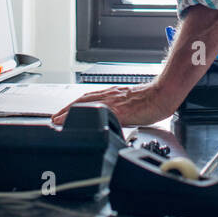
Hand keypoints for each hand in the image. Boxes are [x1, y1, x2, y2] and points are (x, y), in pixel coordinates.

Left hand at [52, 82, 176, 129]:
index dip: (72, 106)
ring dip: (70, 112)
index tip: (61, 113)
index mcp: (113, 94)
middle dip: (66, 110)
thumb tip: (114, 115)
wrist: (163, 95)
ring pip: (86, 105)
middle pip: (82, 101)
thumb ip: (120, 107)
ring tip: (59, 121)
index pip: (87, 98)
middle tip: (54, 119)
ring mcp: (114, 102)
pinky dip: (86, 117)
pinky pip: (99, 113)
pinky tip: (79, 122)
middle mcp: (110, 96)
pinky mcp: (120, 111)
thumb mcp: (131, 103)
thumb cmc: (151, 100)